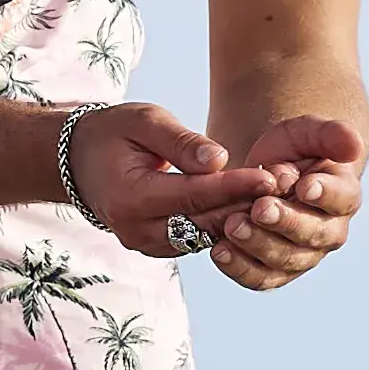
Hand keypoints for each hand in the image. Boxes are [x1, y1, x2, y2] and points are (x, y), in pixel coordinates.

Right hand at [38, 100, 295, 260]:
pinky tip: (255, 208)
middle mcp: (138, 230)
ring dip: (241, 220)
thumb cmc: (114, 132)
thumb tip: (219, 160)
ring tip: (280, 199)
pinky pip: (198, 241)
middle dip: (247, 207)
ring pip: (205, 238)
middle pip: (205, 223)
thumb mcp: (144, 121)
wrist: (80, 161)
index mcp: (132, 198)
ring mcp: (147, 245)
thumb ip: (180, 142)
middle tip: (288, 190)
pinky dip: (225, 225)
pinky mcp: (158, 248)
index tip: (272, 176)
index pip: (195, 196)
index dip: (236, 187)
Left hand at [194, 116, 368, 293]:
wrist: (266, 173)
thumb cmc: (292, 151)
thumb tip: (355, 145)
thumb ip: (331, 135)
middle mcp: (329, 232)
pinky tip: (220, 250)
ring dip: (258, 245)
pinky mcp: (275, 271)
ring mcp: (303, 256)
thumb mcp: (308, 133)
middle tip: (259, 207)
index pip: (341, 198)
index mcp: (344, 196)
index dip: (324, 194)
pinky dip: (239, 268)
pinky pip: (261, 278)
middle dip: (285, 222)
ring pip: (285, 260)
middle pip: (312, 234)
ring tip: (232, 225)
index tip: (304, 186)